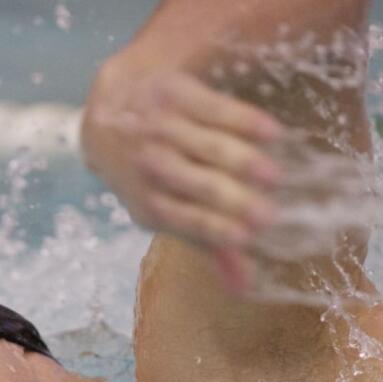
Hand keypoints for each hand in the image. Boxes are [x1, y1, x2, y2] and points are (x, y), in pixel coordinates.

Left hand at [80, 63, 282, 292]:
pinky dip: (244, 120)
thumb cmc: (150, 176)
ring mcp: (159, 126)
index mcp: (147, 201)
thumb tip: (244, 288)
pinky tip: (272, 132)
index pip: (182, 218)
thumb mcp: (168, 211)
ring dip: (241, 162)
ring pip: (206, 146)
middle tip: (270, 215)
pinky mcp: (173, 93)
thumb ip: (208, 244)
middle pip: (195, 184)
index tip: (246, 237)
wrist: (109, 116)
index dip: (213, 228)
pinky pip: (213, 107)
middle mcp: (149, 164)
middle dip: (232, 201)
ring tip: (273, 176)